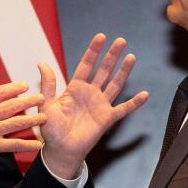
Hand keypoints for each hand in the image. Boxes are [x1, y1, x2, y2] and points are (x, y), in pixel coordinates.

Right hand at [0, 81, 46, 172]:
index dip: (13, 88)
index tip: (24, 85)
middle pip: (12, 105)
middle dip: (28, 101)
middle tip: (41, 97)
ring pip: (16, 122)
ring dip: (32, 119)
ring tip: (44, 117)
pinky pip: (13, 144)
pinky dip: (27, 144)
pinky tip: (37, 144)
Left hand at [38, 33, 148, 178]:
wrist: (61, 150)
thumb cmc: (51, 129)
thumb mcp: (46, 104)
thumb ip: (47, 85)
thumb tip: (42, 64)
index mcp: (75, 87)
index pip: (86, 65)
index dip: (93, 51)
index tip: (101, 37)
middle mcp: (90, 93)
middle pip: (103, 70)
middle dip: (111, 55)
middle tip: (120, 40)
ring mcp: (100, 104)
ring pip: (115, 84)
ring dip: (123, 71)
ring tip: (131, 56)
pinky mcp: (107, 118)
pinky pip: (123, 109)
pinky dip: (134, 103)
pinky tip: (144, 94)